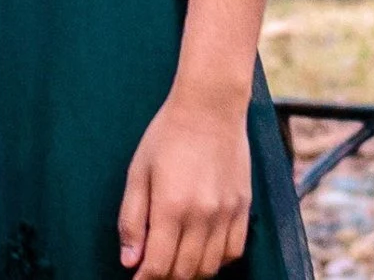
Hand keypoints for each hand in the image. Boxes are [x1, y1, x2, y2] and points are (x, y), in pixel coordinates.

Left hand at [119, 85, 252, 277]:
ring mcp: (227, 215)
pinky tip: (200, 255)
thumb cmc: (166, 137)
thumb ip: (132, 219)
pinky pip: (234, 252)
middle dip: (164, 279)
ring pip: (211, 267)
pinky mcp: (244, 210)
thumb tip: (129, 260)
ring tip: (171, 266)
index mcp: (171, 207)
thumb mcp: (137, 173)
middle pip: (185, 271)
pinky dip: (216, 262)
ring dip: (190, 273)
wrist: (210, 110)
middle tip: (150, 273)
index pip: (158, 265)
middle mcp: (203, 217)